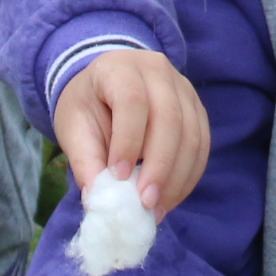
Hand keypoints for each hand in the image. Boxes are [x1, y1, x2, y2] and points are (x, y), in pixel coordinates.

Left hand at [52, 48, 210, 214]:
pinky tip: (170, 197)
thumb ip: (85, 160)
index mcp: (119, 67)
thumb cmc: (88, 106)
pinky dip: (189, 176)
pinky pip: (202, 145)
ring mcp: (183, 88)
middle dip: (160, 166)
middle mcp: (157, 70)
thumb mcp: (73, 127)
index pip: (132, 100)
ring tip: (156, 208)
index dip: (128, 140)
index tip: (118, 177)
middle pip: (169, 117)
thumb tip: (97, 201)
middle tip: (146, 202)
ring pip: (192, 134)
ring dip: (177, 177)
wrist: (107, 87)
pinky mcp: (197, 109)